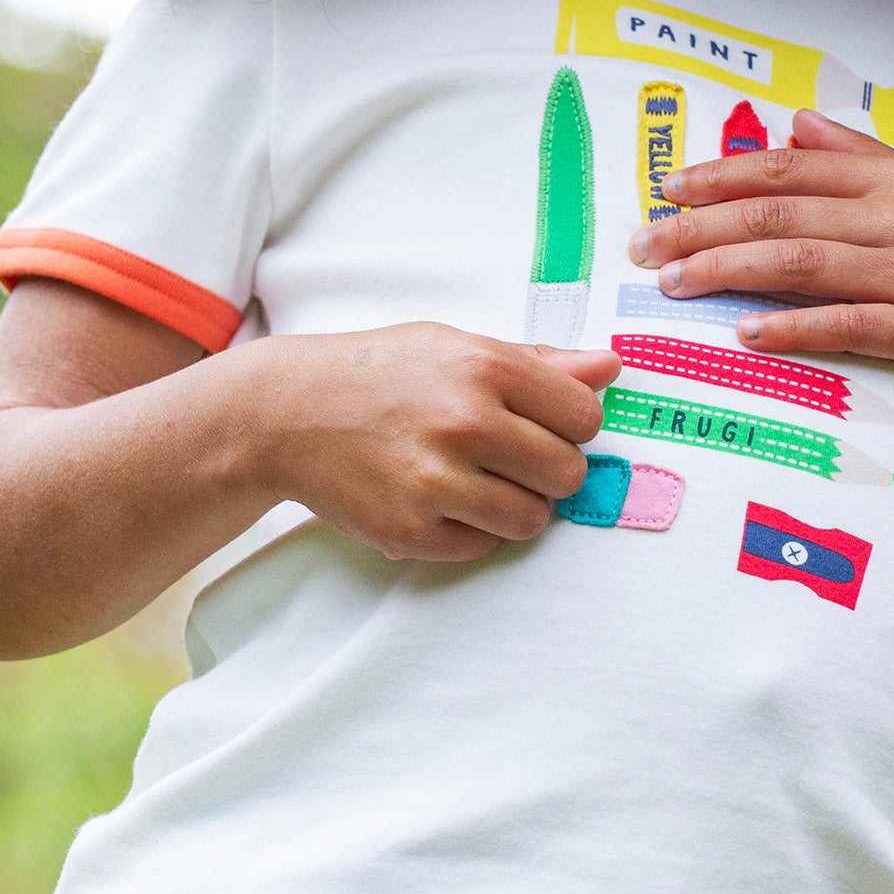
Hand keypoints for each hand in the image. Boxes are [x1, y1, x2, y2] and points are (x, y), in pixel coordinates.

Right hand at [239, 323, 619, 561]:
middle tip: (503, 457)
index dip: (568, 425)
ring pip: (532, 520)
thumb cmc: (377, 373)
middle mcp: (466, 422)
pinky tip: (435, 499)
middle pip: (568, 473)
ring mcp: (437, 481)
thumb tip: (610, 369)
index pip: (585, 417)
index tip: (539, 424)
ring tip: (471, 481)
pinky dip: (468, 531)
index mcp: (484, 367)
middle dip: (546, 470)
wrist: (284, 412)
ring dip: (513, 506)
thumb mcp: (452, 346)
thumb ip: (535, 362)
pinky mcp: (411, 530)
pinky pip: (482, 547)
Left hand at [627, 109, 893, 391]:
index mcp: (886, 179)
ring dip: (728, 270)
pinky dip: (795, 326)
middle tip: (642, 243)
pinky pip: (850, 323)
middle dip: (699, 227)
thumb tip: (795, 123)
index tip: (665, 188)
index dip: (718, 175)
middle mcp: (893, 217)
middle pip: (778, 213)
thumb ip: (856, 154)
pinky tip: (749, 331)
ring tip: (673, 282)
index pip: (785, 169)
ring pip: (802, 261)